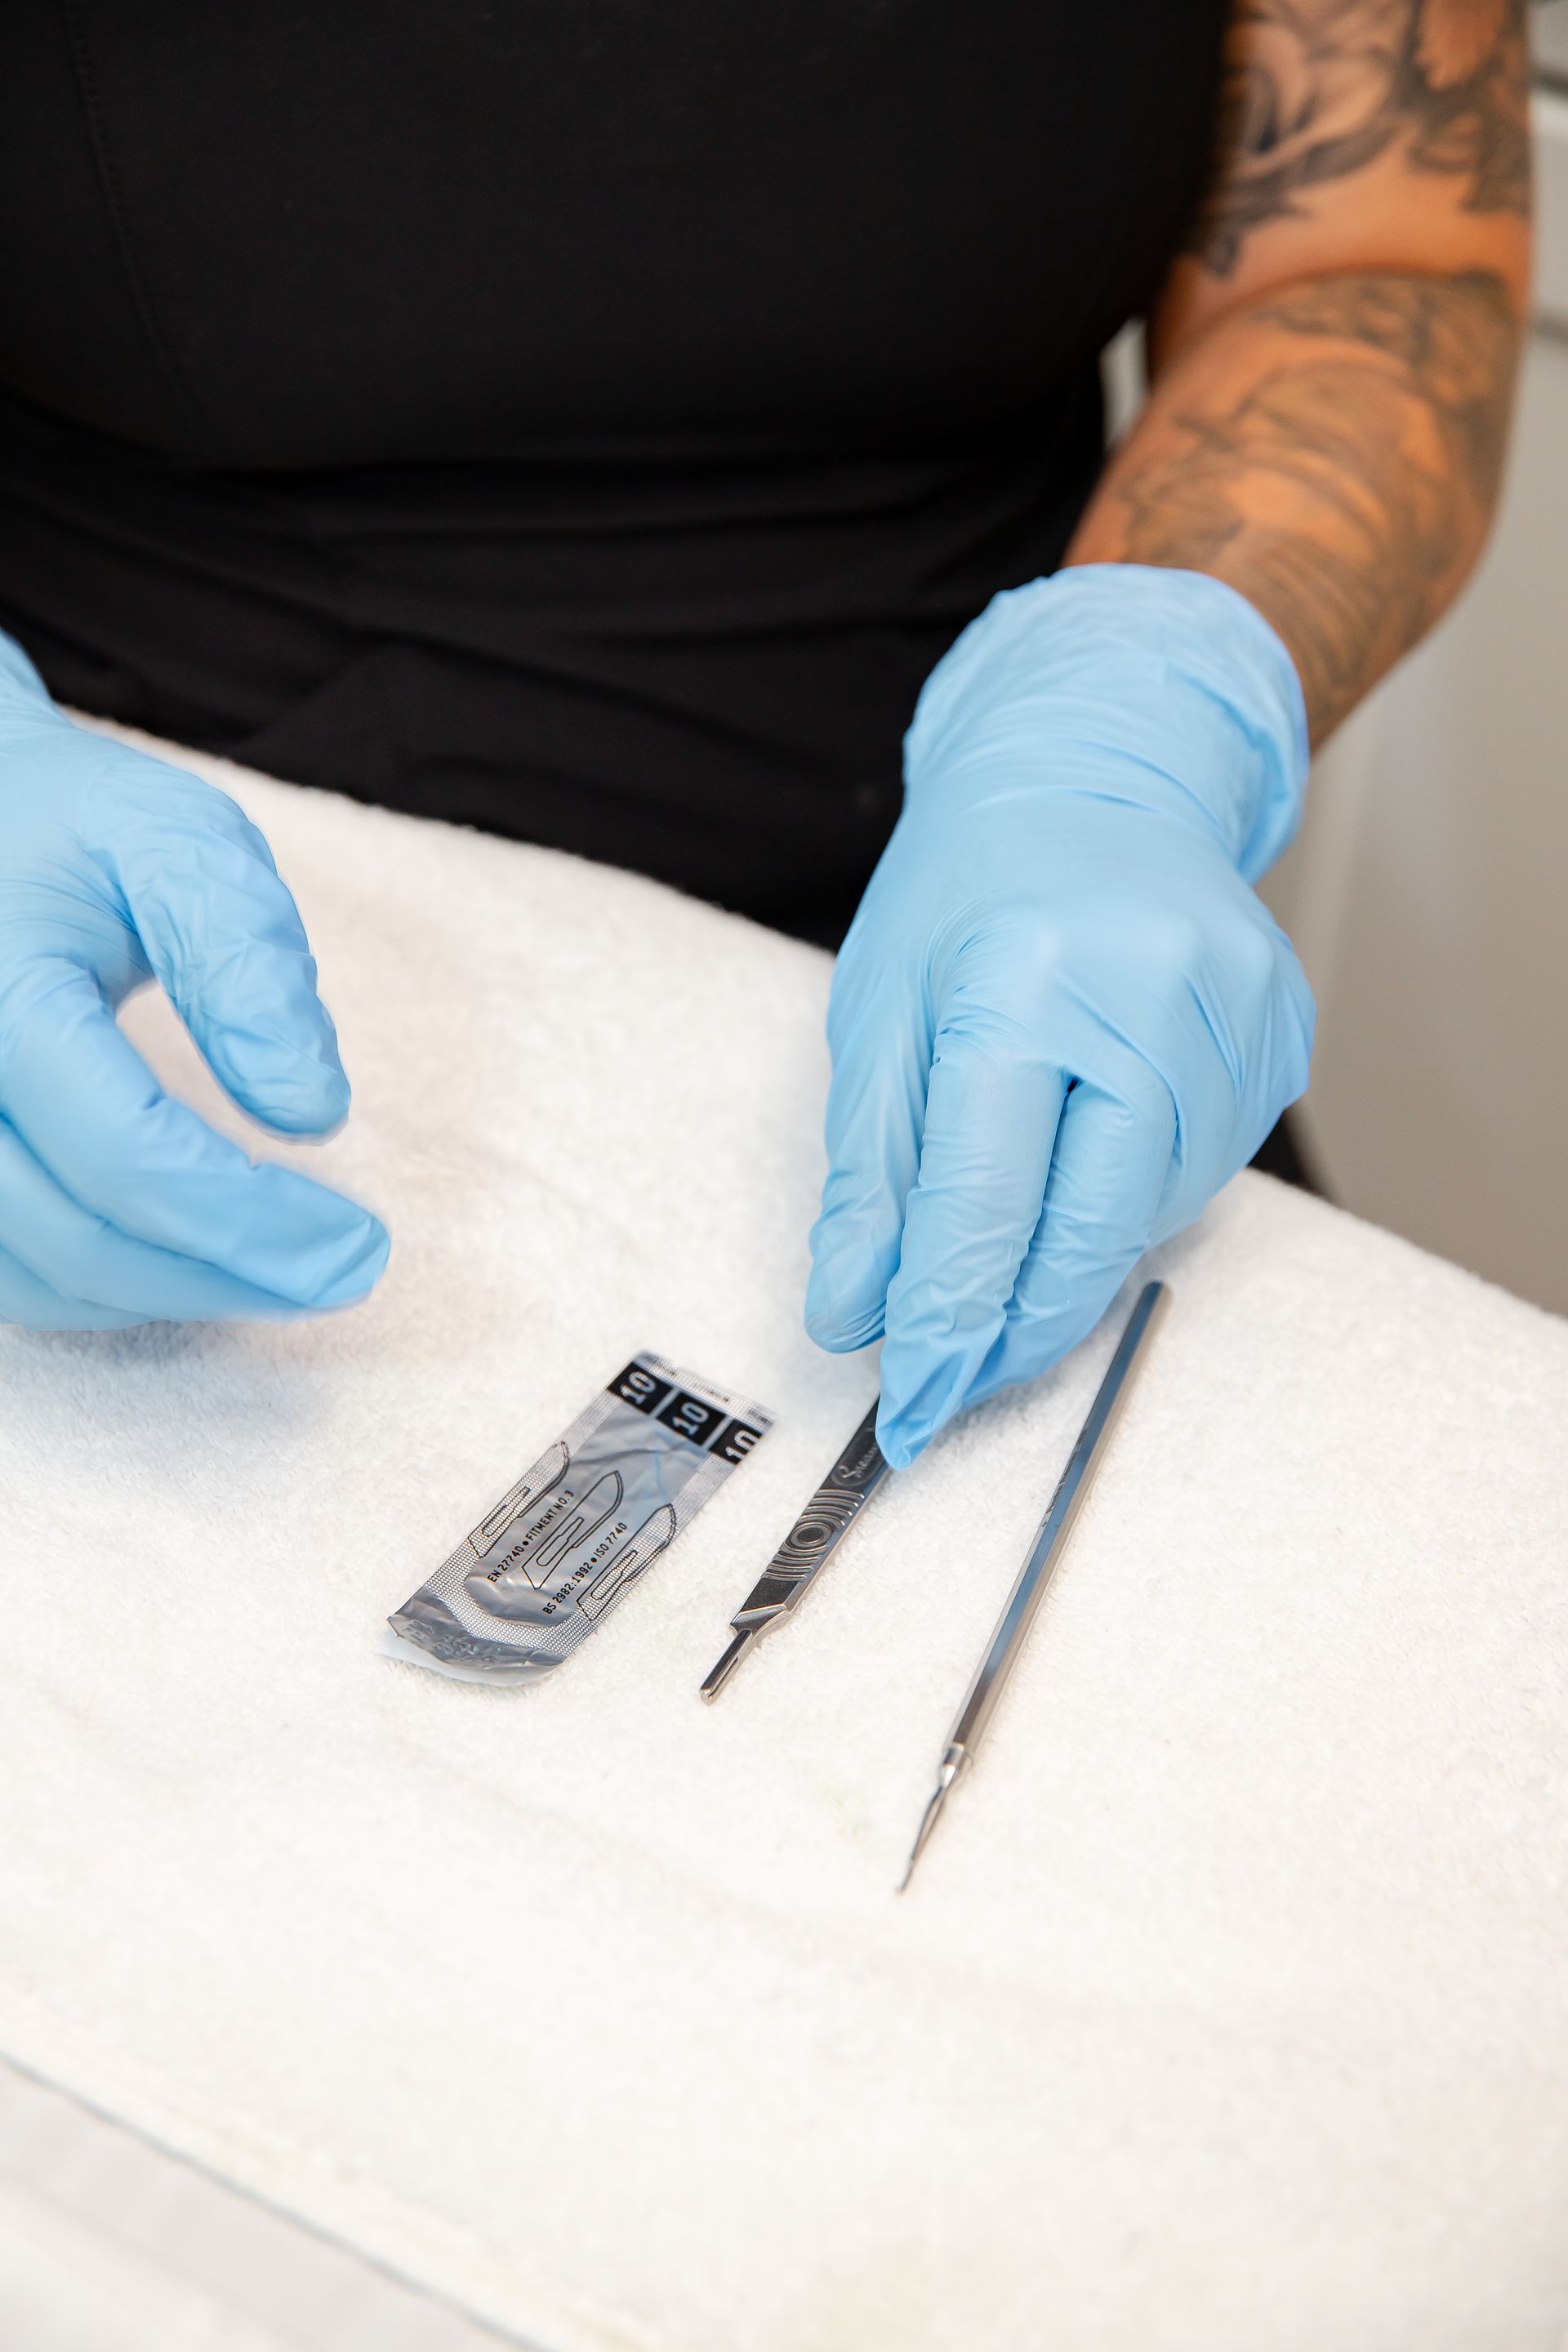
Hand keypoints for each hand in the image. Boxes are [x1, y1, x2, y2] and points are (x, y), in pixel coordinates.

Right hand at [0, 635, 387, 1327]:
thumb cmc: (76, 827)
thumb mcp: (178, 843)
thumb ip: (247, 965)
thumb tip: (310, 1112)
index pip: (128, 1154)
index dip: (252, 1222)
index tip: (360, 1243)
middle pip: (77, 1237)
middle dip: (226, 1277)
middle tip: (343, 1271)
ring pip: (34, 1279)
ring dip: (168, 1297)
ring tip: (279, 1271)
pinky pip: (6, 1272)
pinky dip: (104, 1288)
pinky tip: (190, 1258)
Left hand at [805, 565, 1313, 1467]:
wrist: (1096, 770)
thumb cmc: (969, 889)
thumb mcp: (880, 1012)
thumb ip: (872, 1174)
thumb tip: (856, 1312)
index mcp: (1024, 981)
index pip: (984, 1201)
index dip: (946, 1322)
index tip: (910, 1406)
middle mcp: (1149, 996)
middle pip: (1090, 1230)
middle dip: (1015, 1330)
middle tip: (957, 1386)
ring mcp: (1235, 1015)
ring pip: (1151, 1217)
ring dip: (1071, 1270)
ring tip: (1008, 1265)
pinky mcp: (1281, 1035)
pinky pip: (1203, 1172)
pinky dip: (1133, 1206)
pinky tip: (1088, 1177)